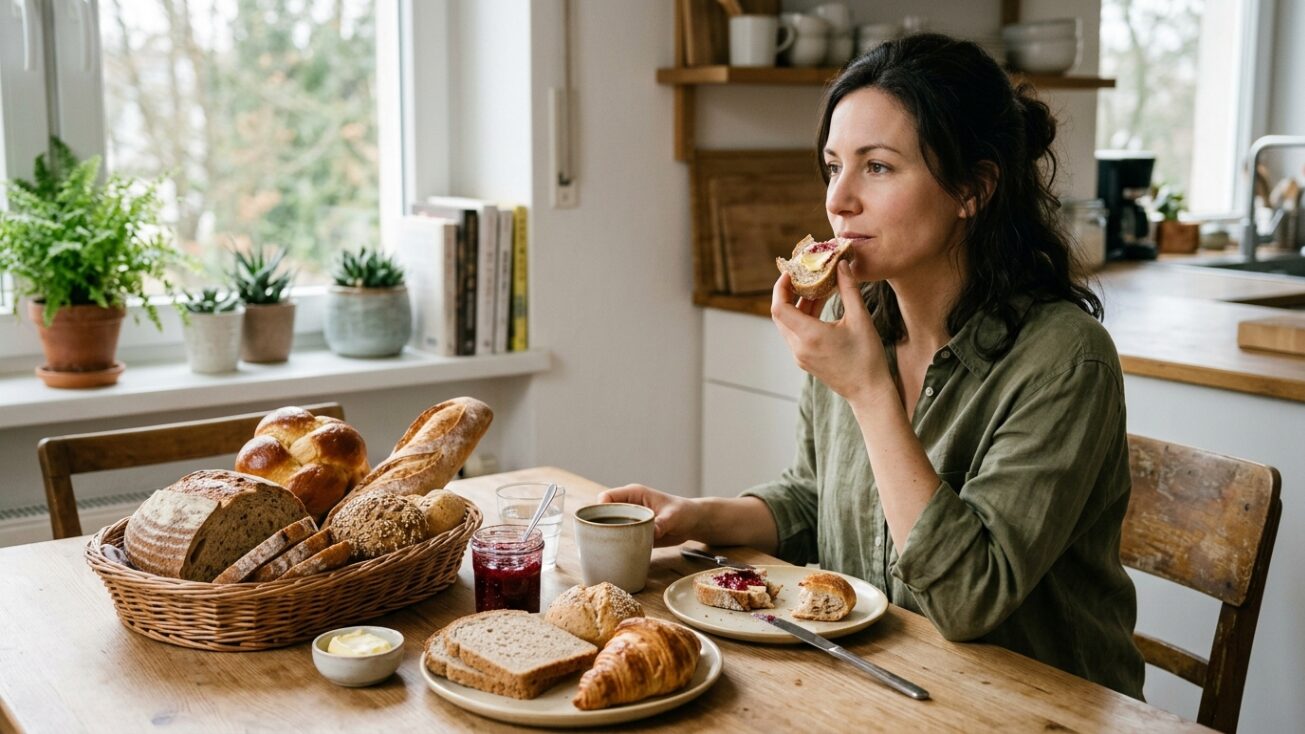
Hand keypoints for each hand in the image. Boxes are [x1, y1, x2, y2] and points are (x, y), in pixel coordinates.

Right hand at [598, 484, 704, 546]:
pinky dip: (615, 544)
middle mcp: (628, 506)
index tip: (599, 525)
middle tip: (600, 541)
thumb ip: (661, 523)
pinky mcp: (634, 531)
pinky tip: (614, 554)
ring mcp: (630, 519)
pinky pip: (619, 537)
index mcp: (633, 494)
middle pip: (603, 513)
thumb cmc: (684, 512)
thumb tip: (650, 533)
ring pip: (609, 526)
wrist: (693, 523)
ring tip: (605, 550)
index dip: (599, 509)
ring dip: (606, 537)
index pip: (607, 497)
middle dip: (599, 526)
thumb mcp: (673, 517)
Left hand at [771, 262, 893, 403]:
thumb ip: (848, 289)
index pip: (779, 307)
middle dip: (787, 293)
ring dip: (798, 305)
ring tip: (815, 288)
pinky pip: (796, 334)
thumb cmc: (867, 357)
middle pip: (780, 315)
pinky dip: (803, 318)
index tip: (790, 272)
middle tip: (801, 276)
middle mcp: (799, 347)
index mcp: (809, 336)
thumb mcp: (860, 319)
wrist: (869, 392)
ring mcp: (800, 356)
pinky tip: (819, 306)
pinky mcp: (806, 361)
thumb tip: (841, 264)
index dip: (780, 287)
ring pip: (788, 325)